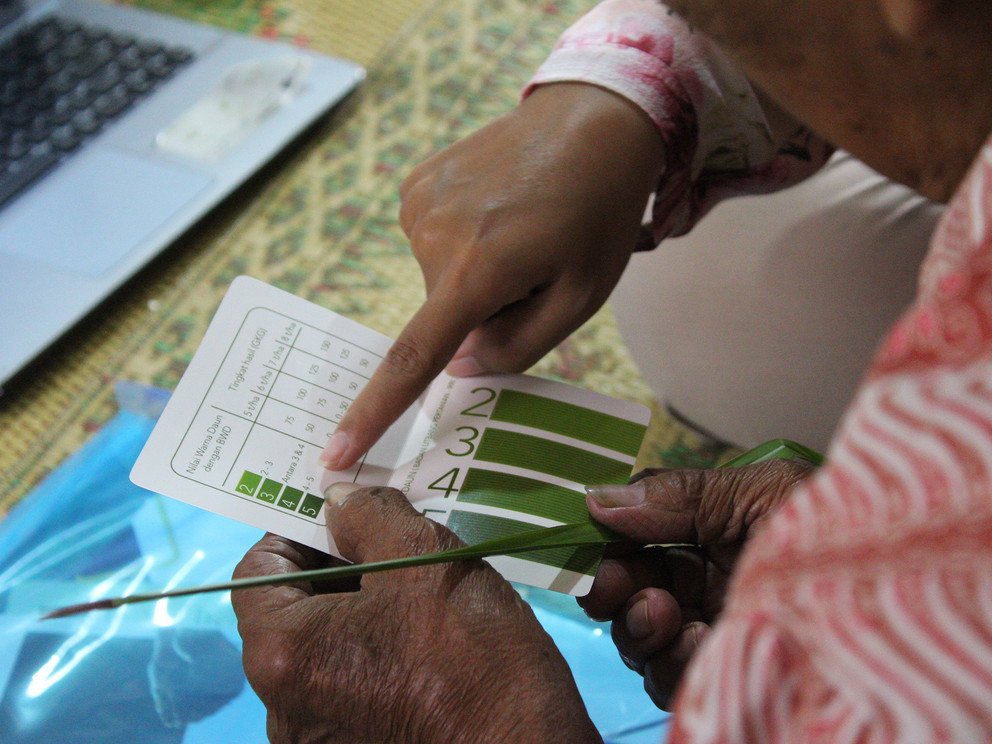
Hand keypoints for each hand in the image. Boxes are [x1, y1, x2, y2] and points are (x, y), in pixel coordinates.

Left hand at [232, 486, 600, 742]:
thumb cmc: (472, 653)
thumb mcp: (423, 557)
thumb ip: (366, 515)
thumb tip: (338, 500)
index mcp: (282, 654)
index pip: (258, 570)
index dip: (299, 531)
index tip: (347, 517)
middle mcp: (284, 708)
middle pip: (292, 612)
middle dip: (338, 568)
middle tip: (392, 545)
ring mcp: (319, 741)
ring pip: (325, 650)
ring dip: (360, 611)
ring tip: (419, 592)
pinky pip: (350, 687)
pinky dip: (376, 654)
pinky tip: (427, 642)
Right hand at [322, 82, 664, 469]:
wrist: (592, 119)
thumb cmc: (598, 213)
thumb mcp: (581, 295)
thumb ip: (517, 346)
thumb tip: (456, 369)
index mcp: (478, 270)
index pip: (413, 359)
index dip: (373, 413)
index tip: (333, 455)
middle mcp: (433, 236)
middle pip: (446, 315)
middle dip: (485, 309)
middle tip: (536, 264)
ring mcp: (418, 204)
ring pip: (440, 278)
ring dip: (475, 273)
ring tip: (520, 227)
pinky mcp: (415, 184)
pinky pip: (433, 241)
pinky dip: (462, 242)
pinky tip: (497, 208)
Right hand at [580, 458, 814, 708]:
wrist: (891, 592)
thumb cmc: (838, 528)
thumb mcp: (758, 494)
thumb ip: (678, 496)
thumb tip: (596, 496)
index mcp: (712, 530)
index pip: (638, 533)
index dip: (609, 540)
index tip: (593, 544)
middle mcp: (707, 581)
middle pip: (628, 586)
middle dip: (615, 587)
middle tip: (617, 590)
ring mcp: (714, 631)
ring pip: (640, 636)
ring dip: (640, 627)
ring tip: (667, 616)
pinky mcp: (725, 674)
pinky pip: (669, 677)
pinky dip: (671, 662)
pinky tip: (701, 644)